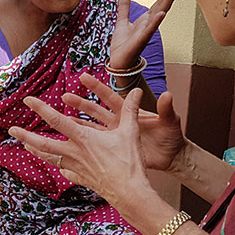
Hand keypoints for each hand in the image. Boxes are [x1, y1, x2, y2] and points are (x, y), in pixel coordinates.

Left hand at [8, 86, 154, 205]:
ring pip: (49, 158)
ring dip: (36, 150)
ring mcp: (75, 167)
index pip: (56, 119)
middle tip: (12, 130)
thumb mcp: (130, 132)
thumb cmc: (129, 162)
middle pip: (43, 143)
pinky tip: (58, 166)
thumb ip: (130, 110)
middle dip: (25, 135)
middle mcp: (74, 152)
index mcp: (82, 138)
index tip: (27, 100)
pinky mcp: (80, 178)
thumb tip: (138, 91)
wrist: (129, 192)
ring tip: (25, 145)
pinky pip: (65, 171)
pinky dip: (60, 166)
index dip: (40, 108)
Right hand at [62, 75, 187, 172]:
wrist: (172, 157)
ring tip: (62, 119)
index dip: (97, 87)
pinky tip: (72, 143)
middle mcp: (120, 122)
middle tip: (65, 96)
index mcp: (130, 112)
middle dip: (80, 103)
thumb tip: (167, 94)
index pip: (110, 97)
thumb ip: (166, 109)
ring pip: (92, 128)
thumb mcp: (170, 122)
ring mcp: (116, 136)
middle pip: (96, 110)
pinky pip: (96, 145)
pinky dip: (84, 142)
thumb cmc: (172, 137)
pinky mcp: (115, 149)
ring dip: (78, 123)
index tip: (83, 77)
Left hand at [108, 0, 179, 69]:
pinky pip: (149, 30)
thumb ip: (124, 5)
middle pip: (162, 6)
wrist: (119, 62)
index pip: (158, 2)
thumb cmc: (123, 44)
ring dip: (166, 2)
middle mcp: (149, 24)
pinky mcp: (140, 40)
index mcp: (146, 20)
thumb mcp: (122, 20)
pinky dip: (155, 22)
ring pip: (158, 15)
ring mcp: (146, 32)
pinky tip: (161, 14)